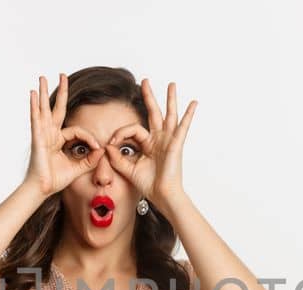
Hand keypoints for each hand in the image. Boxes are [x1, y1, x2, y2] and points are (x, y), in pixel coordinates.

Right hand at [22, 73, 105, 196]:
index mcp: (58, 140)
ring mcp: (42, 134)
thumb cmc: (55, 180)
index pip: (77, 130)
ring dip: (43, 92)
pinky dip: (34, 106)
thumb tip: (103, 150)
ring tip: (42, 77)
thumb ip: (90, 159)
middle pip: (56, 108)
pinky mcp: (37, 137)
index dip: (89, 138)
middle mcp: (49, 134)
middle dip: (61, 92)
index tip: (98, 148)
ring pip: (44, 109)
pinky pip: (36, 118)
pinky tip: (32, 94)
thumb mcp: (78, 168)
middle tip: (63, 75)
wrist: (42, 189)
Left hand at [105, 78, 197, 208]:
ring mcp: (169, 140)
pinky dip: (189, 115)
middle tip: (145, 81)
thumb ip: (117, 158)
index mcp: (149, 144)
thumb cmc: (150, 185)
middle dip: (149, 96)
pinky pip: (183, 126)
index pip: (132, 129)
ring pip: (169, 114)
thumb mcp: (128, 169)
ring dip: (170, 99)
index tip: (111, 142)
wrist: (163, 196)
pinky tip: (194, 103)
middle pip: (154, 112)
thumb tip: (108, 147)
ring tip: (172, 84)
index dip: (120, 133)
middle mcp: (159, 139)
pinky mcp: (176, 144)